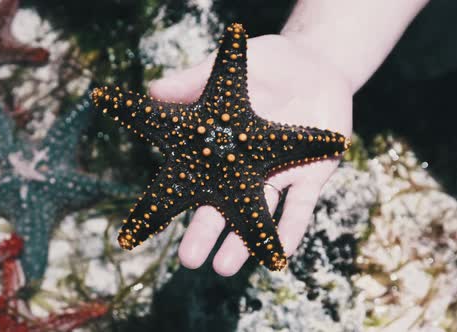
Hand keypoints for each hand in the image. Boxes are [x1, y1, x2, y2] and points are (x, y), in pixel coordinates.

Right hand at [149, 34, 352, 275]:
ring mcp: (278, 177)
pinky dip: (291, 228)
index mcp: (221, 150)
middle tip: (189, 260)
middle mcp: (246, 170)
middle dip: (205, 234)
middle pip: (222, 207)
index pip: (189, 180)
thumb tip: (153, 90)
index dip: (167, 204)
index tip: (141, 231)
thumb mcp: (229, 68)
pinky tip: (280, 252)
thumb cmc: (268, 65)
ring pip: (259, 215)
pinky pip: (301, 207)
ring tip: (226, 267)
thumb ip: (194, 80)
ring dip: (245, 241)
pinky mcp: (311, 177)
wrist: (315, 66)